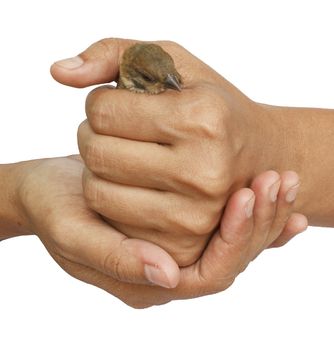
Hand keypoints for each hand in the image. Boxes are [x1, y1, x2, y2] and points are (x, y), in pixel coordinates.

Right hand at [9, 157, 306, 307]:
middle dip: (260, 222)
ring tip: (282, 177)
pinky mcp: (177, 220)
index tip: (248, 196)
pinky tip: (267, 182)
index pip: (209, 273)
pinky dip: (250, 204)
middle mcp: (168, 268)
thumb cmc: (53, 209)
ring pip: (232, 237)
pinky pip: (222, 219)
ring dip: (262, 210)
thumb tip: (166, 276)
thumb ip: (115, 258)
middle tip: (278, 180)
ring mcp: (175, 244)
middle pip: (230, 257)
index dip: (234, 239)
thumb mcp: (73, 234)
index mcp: (147, 282)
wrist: (47, 188)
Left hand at [52, 38, 302, 265]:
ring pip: (97, 192)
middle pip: (96, 154)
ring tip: (122, 155)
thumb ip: (114, 54)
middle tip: (115, 131)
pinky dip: (111, 196)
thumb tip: (58, 71)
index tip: (120, 104)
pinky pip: (113, 219)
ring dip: (97, 168)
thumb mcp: (174, 64)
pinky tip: (131, 181)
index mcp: (202, 120)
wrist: (259, 157)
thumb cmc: (211, 108)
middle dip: (93, 136)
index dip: (101, 102)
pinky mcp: (184, 241)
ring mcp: (194, 214)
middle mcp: (202, 171)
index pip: (103, 112)